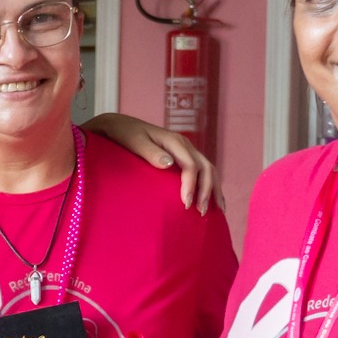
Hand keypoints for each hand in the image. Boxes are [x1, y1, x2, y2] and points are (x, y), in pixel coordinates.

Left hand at [84, 112, 220, 214]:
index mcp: (174, 141)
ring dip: (214, 189)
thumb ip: (150, 152)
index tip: (186, 204)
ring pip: (208, 169)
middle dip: (207, 191)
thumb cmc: (124, 134)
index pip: (191, 166)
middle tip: (200, 212)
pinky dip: (210, 184)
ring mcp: (185, 150)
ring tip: (218, 209)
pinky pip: (202, 170)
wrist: (120, 125)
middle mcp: (184, 144)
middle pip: (205, 168)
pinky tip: (212, 199)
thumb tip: (169, 163)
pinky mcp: (183, 156)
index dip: (191, 185)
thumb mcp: (134, 142)